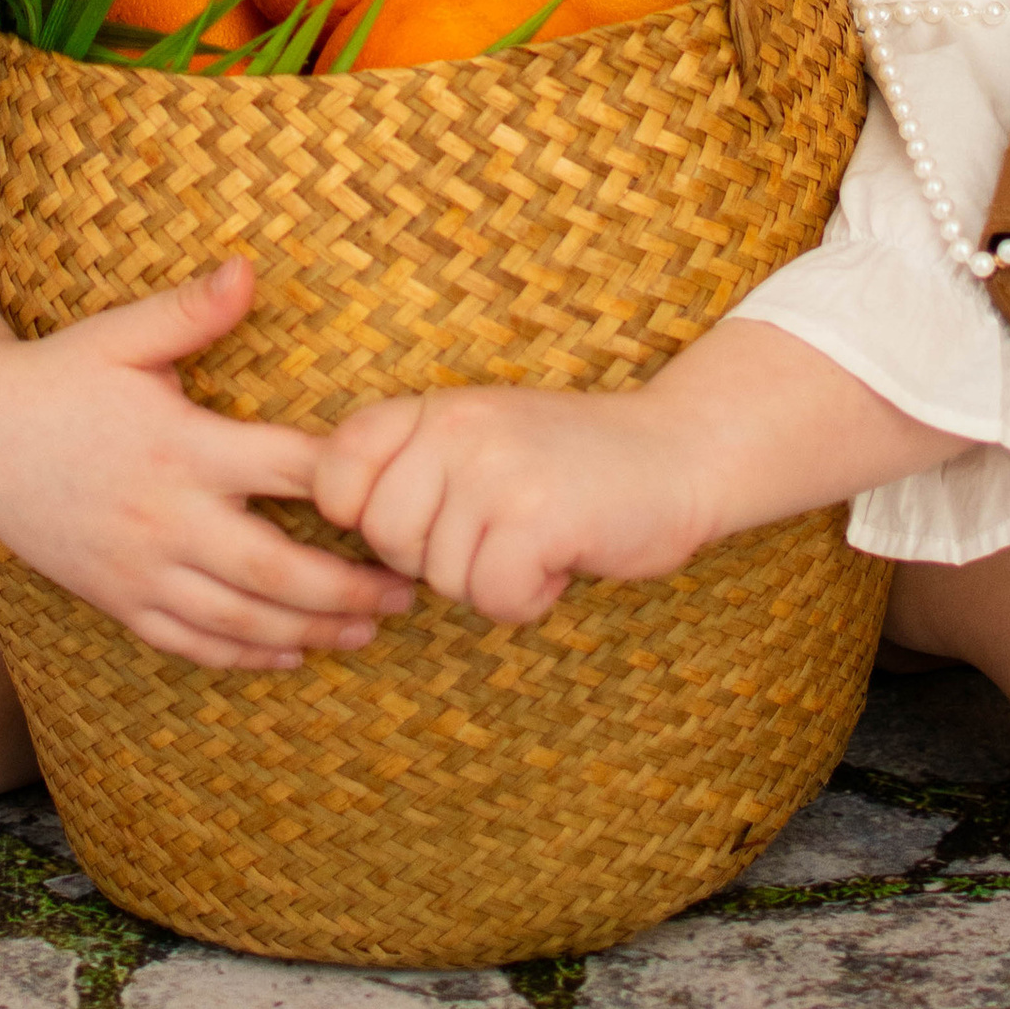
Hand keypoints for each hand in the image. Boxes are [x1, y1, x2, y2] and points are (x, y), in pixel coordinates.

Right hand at [0, 251, 411, 672]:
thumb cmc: (57, 377)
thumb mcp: (121, 333)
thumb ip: (192, 310)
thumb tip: (252, 268)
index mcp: (181, 448)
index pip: (285, 470)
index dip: (350, 487)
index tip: (406, 497)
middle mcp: (165, 518)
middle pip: (275, 570)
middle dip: (348, 588)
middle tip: (410, 592)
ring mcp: (137, 569)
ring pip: (237, 619)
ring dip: (309, 631)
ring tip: (367, 632)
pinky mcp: (115, 598)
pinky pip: (186, 642)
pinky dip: (242, 656)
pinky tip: (287, 656)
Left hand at [311, 384, 699, 626]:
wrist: (680, 453)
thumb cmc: (572, 461)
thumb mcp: (480, 434)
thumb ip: (412, 461)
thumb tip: (329, 516)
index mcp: (434, 407)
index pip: (337, 469)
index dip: (360, 514)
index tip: (417, 521)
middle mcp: (457, 428)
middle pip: (383, 537)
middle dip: (433, 560)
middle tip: (495, 536)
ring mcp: (497, 470)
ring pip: (440, 577)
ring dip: (490, 582)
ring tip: (536, 542)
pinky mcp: (538, 517)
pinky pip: (492, 597)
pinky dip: (527, 601)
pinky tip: (558, 566)